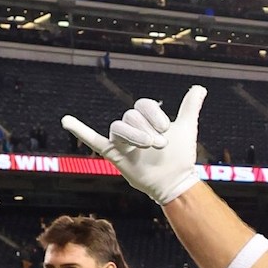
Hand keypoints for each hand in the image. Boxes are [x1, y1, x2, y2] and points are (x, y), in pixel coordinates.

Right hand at [62, 86, 205, 204]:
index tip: (167, 128)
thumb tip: (200, 87)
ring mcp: (122, 141)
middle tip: (161, 145)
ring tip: (149, 146)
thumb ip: (190, 108)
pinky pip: (93, 140)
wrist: (176, 180)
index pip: (143, 105)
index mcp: (146, 119)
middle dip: (147, 129)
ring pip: (118, 127)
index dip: (155, 114)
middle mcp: (132, 128)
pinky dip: (80, 131)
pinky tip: (66, 120)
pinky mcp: (114, 155)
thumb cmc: (179, 155)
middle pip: (130, 116)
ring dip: (134, 135)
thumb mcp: (187, 128)